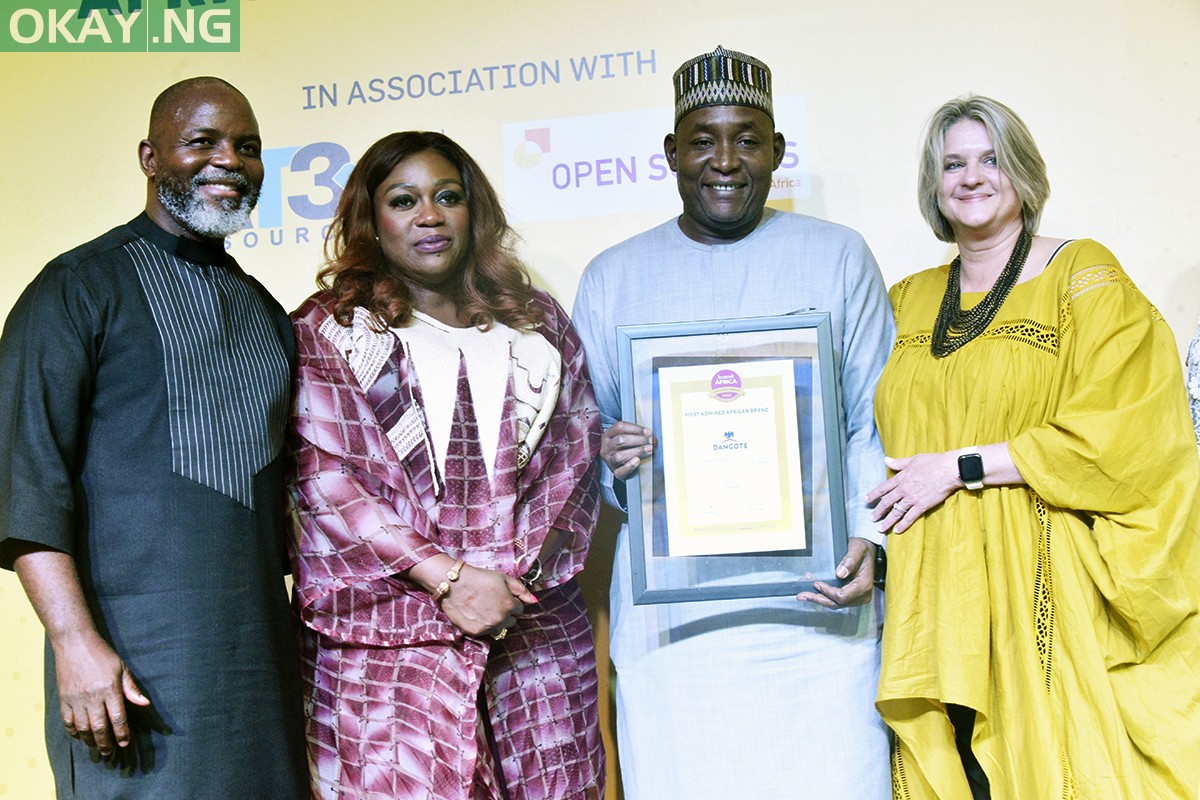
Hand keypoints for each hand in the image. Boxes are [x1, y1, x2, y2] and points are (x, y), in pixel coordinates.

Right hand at [52, 631, 149, 755]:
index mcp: (109, 689)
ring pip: (83, 727)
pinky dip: (73, 731)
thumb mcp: (121, 668)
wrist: (75, 643)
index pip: (118, 717)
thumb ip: (131, 688)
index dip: (122, 733)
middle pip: (99, 727)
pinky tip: (79, 736)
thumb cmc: (102, 655)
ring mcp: (75, 699)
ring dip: (90, 740)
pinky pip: (67, 721)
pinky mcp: (63, 698)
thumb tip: (145, 704)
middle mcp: (92, 696)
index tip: (125, 743)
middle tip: (109, 753)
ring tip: (96, 746)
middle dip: (105, 743)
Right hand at [437, 564, 535, 638]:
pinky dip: (483, 625)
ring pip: (499, 628)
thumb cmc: (479, 578)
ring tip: (484, 608)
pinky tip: (476, 614)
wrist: (454, 583)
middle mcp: (501, 619)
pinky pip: (486, 632)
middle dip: (506, 613)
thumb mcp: (503, 578)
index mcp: (510, 605)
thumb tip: (534, 601)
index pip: (519, 609)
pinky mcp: (475, 633)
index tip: (502, 596)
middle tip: (493, 602)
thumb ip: (521, 590)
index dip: (512, 601)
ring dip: (496, 621)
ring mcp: (488, 627)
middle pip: (511, 621)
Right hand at [600, 421, 654, 478]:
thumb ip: (635, 434)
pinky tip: (638, 461)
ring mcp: (609, 461)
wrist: (618, 464)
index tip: (648, 432)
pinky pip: (620, 471)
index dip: (635, 428)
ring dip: (637, 451)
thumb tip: (650, 435)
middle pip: (619, 441)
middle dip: (637, 440)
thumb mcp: (625, 437)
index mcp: (608, 435)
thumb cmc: (623, 448)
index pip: (619, 427)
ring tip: (649, 449)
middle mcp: (607, 447)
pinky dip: (629, 466)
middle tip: (649, 441)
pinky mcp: (615, 472)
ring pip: (619, 456)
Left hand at [797, 537, 875, 606]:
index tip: (817, 584)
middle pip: (837, 604)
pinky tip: (813, 590)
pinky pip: (836, 601)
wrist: (867, 550)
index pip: (843, 596)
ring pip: (835, 604)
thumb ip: (850, 560)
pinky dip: (824, 596)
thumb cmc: (863, 549)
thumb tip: (840, 574)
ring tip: (804, 593)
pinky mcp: (851, 596)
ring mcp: (857, 597)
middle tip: (802, 595)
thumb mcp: (858, 548)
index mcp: (864, 585)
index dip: (828, 592)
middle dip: (818, 599)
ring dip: (819, 598)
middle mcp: (862, 595)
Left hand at [866, 452, 961, 533]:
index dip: (874, 494)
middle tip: (871, 519)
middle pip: (887, 502)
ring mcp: (912, 498)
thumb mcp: (913, 460)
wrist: (949, 469)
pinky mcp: (922, 505)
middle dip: (878, 511)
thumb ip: (898, 463)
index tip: (866, 500)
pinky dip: (903, 524)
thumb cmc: (933, 462)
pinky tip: (897, 530)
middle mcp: (904, 489)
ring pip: (896, 512)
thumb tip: (886, 460)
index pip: (883, 488)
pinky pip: (910, 517)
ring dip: (887, 521)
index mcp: (901, 478)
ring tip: (880, 529)